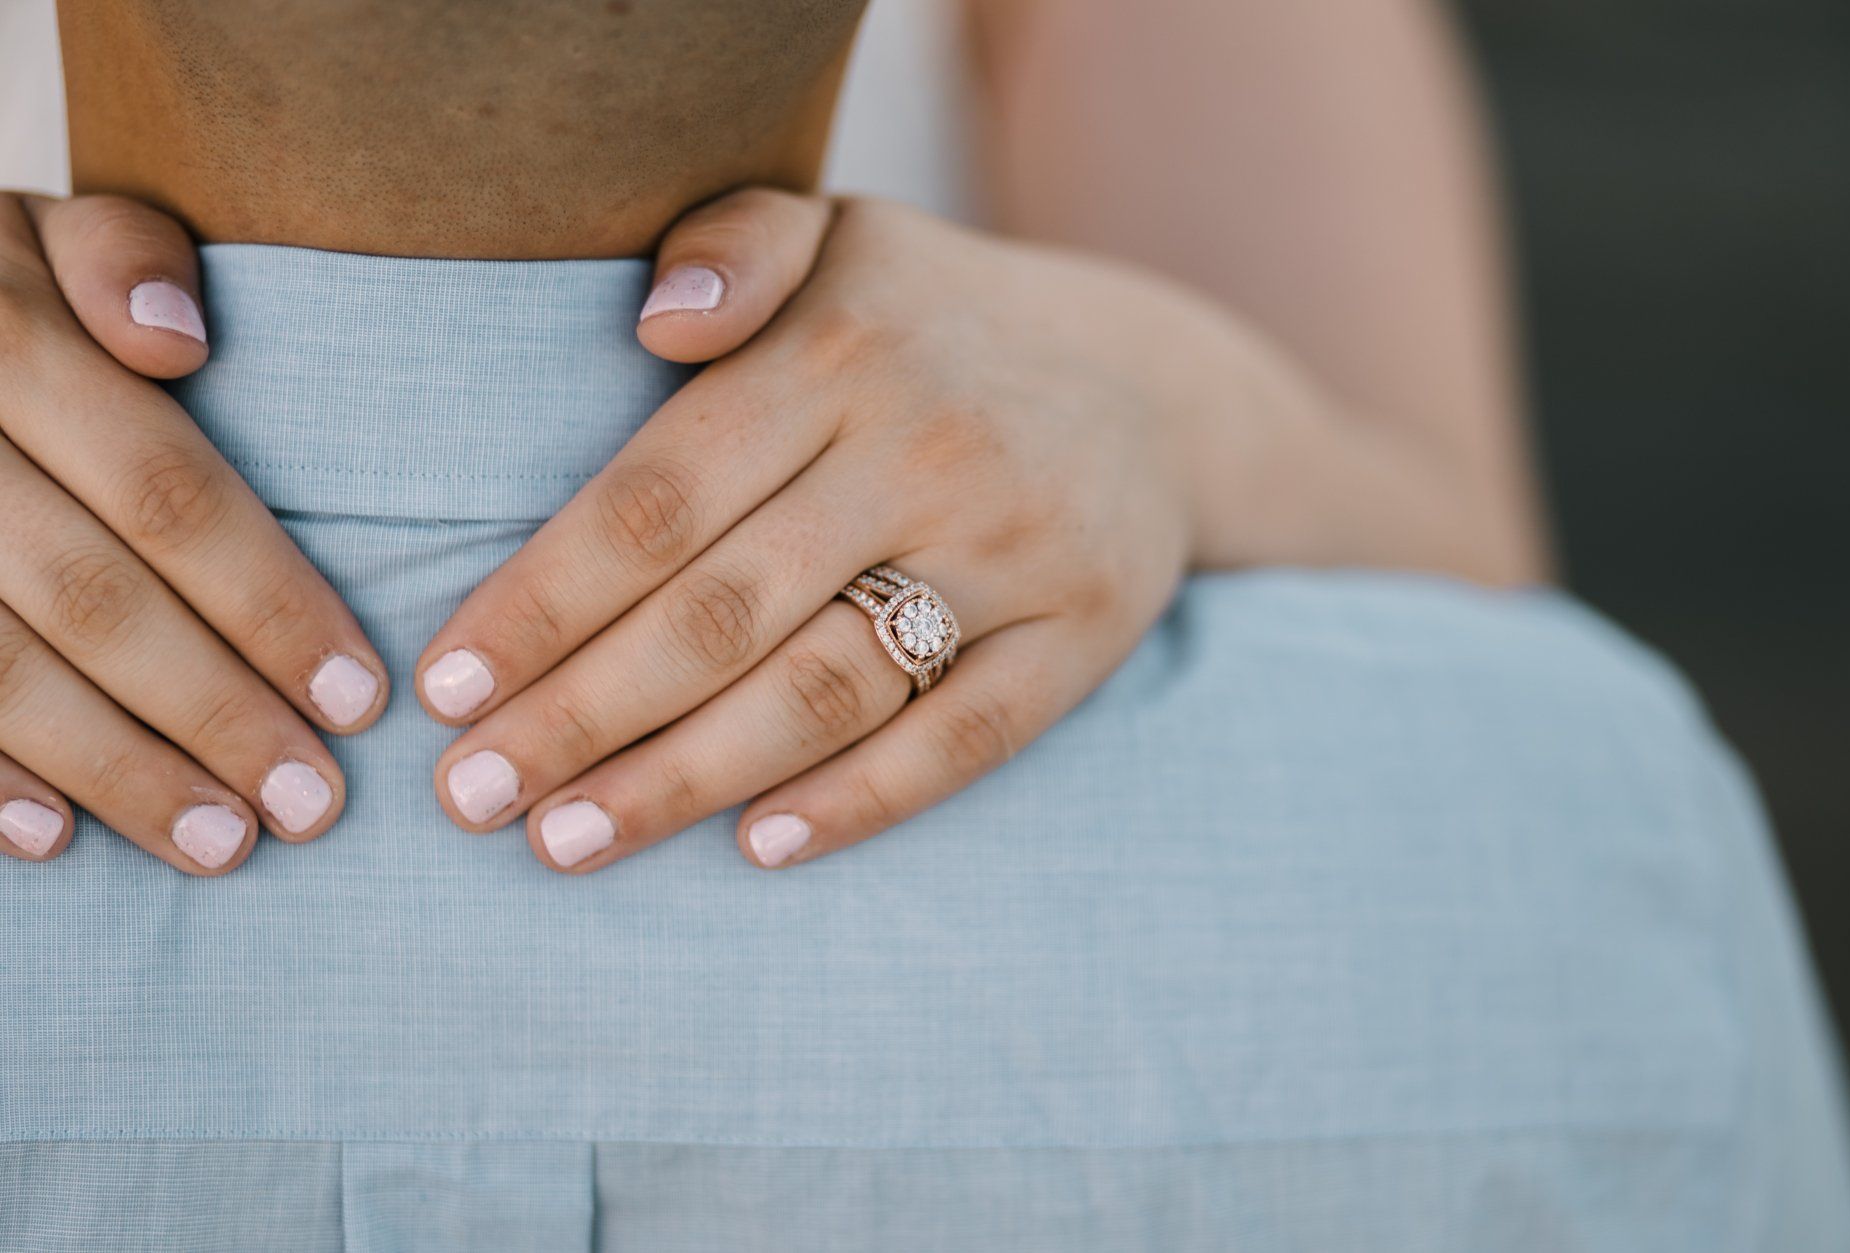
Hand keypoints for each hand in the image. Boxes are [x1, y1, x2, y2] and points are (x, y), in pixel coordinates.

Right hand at [0, 194, 388, 872]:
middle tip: (312, 805)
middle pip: (89, 597)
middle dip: (212, 710)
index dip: (266, 603)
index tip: (359, 699)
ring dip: (114, 769)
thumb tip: (178, 343)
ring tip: (221, 847)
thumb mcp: (42, 233)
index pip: (162, 491)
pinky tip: (54, 841)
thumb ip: (120, 259)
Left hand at [420, 190, 1515, 872]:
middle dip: (579, 715)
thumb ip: (735, 246)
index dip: (542, 602)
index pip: (659, 498)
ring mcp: (1012, 551)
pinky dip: (858, 802)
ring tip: (567, 844)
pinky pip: (962, 740)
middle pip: (721, 612)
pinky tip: (754, 849)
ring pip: (828, 689)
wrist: (1151, 392)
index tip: (445, 688)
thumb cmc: (934, 328)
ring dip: (686, 779)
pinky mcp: (1081, 634)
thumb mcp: (838, 238)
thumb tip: (655, 319)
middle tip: (470, 800)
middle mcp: (926, 450)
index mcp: (840, 352)